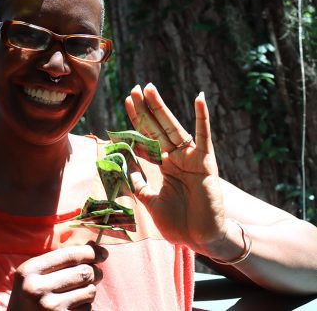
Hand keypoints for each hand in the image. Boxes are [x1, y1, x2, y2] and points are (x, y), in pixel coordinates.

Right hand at [7, 243, 106, 310]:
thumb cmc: (30, 295)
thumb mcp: (35, 274)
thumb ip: (61, 259)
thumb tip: (95, 247)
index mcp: (30, 270)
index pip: (70, 255)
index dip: (91, 252)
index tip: (103, 253)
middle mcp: (38, 288)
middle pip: (84, 272)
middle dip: (95, 271)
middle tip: (95, 274)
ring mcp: (50, 308)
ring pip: (90, 291)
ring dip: (90, 290)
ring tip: (79, 292)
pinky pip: (87, 308)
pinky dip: (85, 305)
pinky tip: (73, 307)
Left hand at [124, 83, 225, 254]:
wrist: (200, 239)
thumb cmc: (178, 223)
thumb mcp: (149, 200)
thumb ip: (137, 182)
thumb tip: (121, 164)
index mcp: (163, 166)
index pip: (146, 138)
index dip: (137, 121)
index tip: (127, 101)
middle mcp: (176, 158)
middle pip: (157, 128)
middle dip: (145, 109)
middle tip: (135, 88)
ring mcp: (190, 158)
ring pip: (173, 127)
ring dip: (161, 108)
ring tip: (149, 88)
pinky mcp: (205, 162)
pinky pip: (204, 137)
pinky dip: (202, 118)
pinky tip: (199, 98)